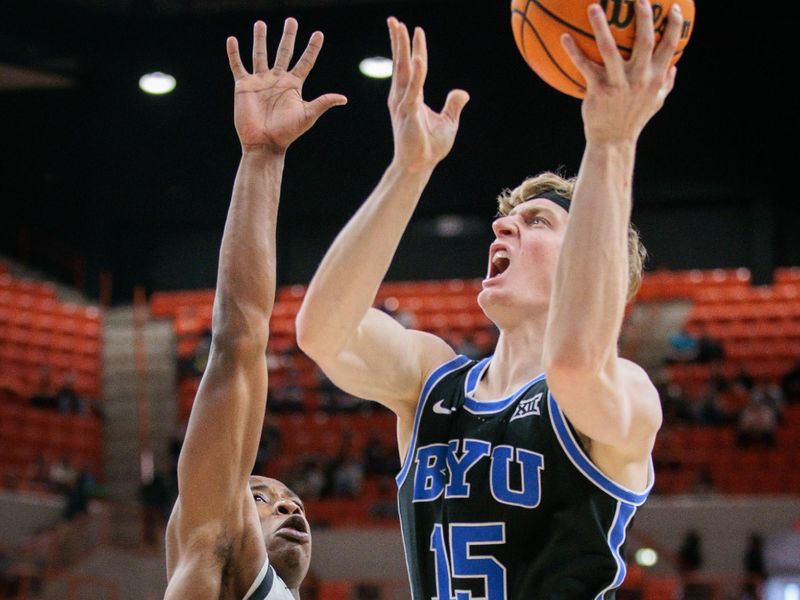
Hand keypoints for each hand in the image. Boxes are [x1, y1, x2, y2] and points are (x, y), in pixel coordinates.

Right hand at [226, 19, 346, 152]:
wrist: (264, 143)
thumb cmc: (287, 132)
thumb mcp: (308, 115)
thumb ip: (323, 103)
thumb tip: (344, 98)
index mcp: (293, 85)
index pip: (305, 61)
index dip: (312, 48)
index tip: (319, 34)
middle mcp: (277, 80)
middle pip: (284, 52)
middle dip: (288, 37)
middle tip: (291, 20)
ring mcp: (260, 81)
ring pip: (260, 54)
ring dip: (260, 39)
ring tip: (261, 23)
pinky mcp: (244, 86)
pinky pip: (238, 66)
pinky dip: (234, 53)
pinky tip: (232, 40)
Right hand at [387, 18, 469, 171]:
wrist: (419, 166)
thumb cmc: (430, 147)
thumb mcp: (448, 122)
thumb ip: (453, 105)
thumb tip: (462, 92)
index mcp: (411, 97)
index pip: (414, 67)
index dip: (415, 48)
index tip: (415, 30)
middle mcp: (403, 96)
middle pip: (401, 63)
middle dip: (398, 41)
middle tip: (394, 20)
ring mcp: (404, 103)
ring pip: (403, 70)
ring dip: (402, 48)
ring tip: (399, 28)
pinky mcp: (408, 113)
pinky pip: (413, 89)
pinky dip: (417, 74)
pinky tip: (419, 57)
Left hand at [561, 0, 683, 144]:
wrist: (613, 141)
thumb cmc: (633, 119)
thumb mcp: (656, 103)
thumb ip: (666, 83)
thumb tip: (675, 66)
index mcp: (655, 78)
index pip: (669, 47)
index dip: (675, 27)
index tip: (676, 8)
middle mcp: (639, 79)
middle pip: (644, 41)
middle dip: (644, 17)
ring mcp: (618, 84)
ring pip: (610, 50)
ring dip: (601, 27)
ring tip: (594, 7)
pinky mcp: (598, 91)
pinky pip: (584, 66)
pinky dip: (573, 52)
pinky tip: (564, 37)